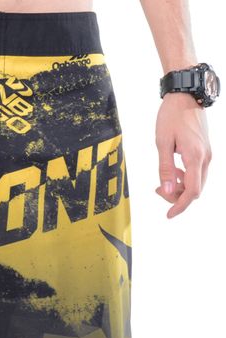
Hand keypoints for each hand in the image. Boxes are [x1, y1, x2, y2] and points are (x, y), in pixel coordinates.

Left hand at [155, 92, 211, 217]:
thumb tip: (166, 190)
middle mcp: (206, 158)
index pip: (192, 192)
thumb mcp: (162, 143)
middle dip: (175, 195)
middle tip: (156, 188)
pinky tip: (172, 171)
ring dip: (179, 186)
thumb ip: (164, 168)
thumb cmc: (171, 116)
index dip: (180, 206)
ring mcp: (207, 154)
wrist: (186, 95)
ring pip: (196, 182)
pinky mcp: (205, 151)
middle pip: (194, 190)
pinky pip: (196, 172)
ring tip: (162, 179)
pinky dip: (184, 177)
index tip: (168, 215)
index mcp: (196, 157)